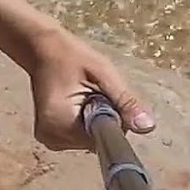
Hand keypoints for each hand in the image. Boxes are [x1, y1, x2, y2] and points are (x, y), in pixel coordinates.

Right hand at [24, 28, 156, 150]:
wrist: (42, 49)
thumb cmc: (72, 56)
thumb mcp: (103, 73)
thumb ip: (125, 101)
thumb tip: (147, 127)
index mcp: (59, 124)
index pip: (102, 140)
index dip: (113, 120)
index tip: (107, 96)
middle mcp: (51, 138)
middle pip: (96, 141)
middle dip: (104, 118)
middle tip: (94, 91)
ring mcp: (49, 140)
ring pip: (89, 139)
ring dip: (95, 119)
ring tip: (84, 93)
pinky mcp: (51, 137)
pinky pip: (80, 136)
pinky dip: (86, 121)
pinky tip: (78, 102)